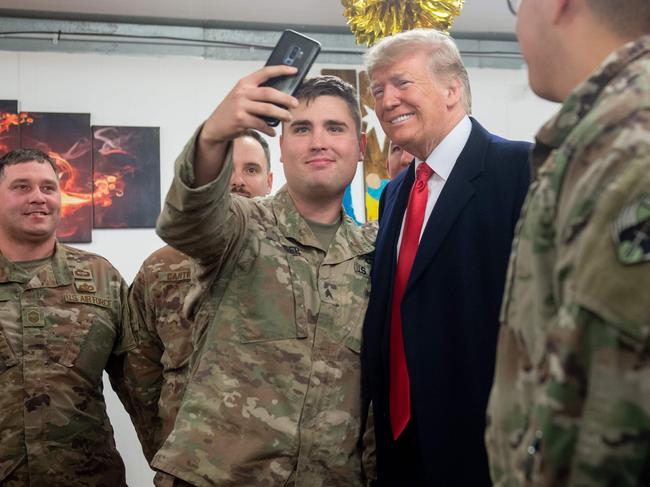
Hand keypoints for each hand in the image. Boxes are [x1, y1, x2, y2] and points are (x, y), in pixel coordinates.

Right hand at [193, 65, 298, 184]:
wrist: (215, 125)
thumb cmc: (232, 110)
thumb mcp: (242, 96)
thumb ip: (257, 93)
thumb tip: (282, 97)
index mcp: (245, 83)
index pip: (265, 72)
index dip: (281, 70)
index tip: (294, 70)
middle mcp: (242, 92)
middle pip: (269, 93)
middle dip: (285, 98)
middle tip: (295, 103)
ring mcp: (240, 106)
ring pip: (267, 109)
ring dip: (281, 114)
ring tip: (288, 117)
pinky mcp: (240, 119)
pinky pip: (260, 124)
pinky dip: (269, 129)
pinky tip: (272, 131)